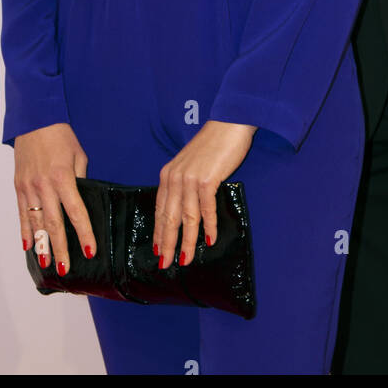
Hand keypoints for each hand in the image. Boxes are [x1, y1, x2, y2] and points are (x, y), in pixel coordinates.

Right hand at [14, 122, 94, 273]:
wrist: (34, 120)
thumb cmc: (61, 136)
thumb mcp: (79, 155)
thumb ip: (80, 180)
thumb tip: (81, 202)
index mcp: (63, 177)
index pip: (76, 212)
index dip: (84, 233)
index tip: (91, 251)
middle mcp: (44, 185)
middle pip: (54, 223)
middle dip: (61, 248)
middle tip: (65, 268)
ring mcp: (29, 187)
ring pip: (35, 222)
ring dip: (41, 245)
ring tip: (47, 263)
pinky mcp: (19, 186)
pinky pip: (22, 213)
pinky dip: (24, 231)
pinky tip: (27, 246)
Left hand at [154, 121, 256, 268]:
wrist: (230, 123)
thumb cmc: (213, 145)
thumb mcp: (190, 164)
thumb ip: (184, 184)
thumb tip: (185, 212)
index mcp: (168, 174)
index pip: (160, 210)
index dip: (159, 232)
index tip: (157, 250)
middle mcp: (175, 177)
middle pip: (169, 217)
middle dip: (167, 243)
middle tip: (166, 264)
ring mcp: (190, 178)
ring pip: (187, 217)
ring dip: (187, 241)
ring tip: (186, 259)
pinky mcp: (207, 179)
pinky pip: (206, 209)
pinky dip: (209, 226)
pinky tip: (211, 239)